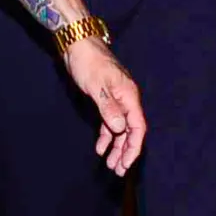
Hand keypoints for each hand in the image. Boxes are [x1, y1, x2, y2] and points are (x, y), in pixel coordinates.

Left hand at [64, 36, 145, 174]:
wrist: (77, 44)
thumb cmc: (89, 62)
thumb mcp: (97, 86)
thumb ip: (109, 108)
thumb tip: (120, 130)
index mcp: (129, 96)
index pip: (138, 127)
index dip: (134, 147)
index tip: (127, 163)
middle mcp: (126, 100)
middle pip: (131, 131)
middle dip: (126, 152)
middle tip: (118, 171)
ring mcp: (116, 100)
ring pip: (120, 130)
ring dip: (116, 148)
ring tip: (111, 166)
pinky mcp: (105, 100)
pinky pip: (110, 123)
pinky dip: (106, 137)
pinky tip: (100, 149)